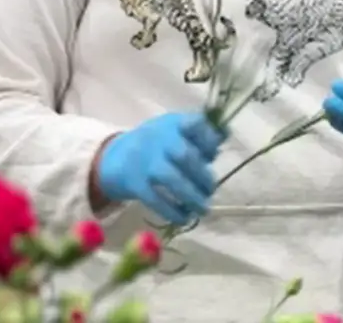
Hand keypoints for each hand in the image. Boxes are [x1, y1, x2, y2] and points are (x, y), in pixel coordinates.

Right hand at [95, 112, 224, 224]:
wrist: (116, 158)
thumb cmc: (157, 145)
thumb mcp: (176, 131)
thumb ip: (200, 135)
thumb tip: (226, 133)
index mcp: (173, 124)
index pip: (195, 124)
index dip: (209, 139)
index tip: (213, 153)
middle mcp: (158, 139)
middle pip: (184, 155)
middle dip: (203, 176)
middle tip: (211, 190)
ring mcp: (145, 161)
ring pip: (171, 179)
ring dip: (192, 197)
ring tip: (204, 209)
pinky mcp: (135, 183)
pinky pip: (155, 199)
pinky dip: (173, 212)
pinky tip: (184, 218)